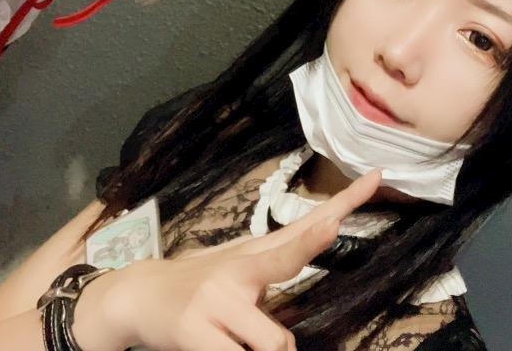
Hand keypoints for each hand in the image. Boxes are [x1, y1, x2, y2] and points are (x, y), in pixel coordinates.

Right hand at [74, 169, 381, 350]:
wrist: (136, 296)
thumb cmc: (197, 287)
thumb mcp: (237, 267)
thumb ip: (274, 261)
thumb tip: (316, 239)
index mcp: (254, 255)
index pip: (305, 226)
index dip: (344, 204)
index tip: (376, 177)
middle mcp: (240, 269)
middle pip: (289, 255)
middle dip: (313, 241)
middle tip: (332, 225)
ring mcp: (218, 298)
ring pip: (275, 342)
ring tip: (239, 345)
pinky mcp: (197, 330)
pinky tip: (224, 350)